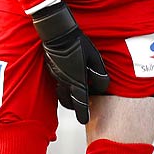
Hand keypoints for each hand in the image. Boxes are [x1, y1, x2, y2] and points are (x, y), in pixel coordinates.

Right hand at [29, 1, 110, 124]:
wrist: (57, 32)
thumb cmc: (78, 43)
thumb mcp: (95, 57)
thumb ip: (99, 74)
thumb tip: (102, 86)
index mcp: (77, 80)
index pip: (80, 103)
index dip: (83, 113)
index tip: (84, 121)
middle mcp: (65, 81)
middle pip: (68, 102)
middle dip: (74, 107)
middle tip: (80, 108)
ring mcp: (57, 76)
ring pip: (61, 94)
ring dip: (68, 98)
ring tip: (74, 96)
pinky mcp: (52, 70)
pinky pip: (57, 84)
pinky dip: (63, 88)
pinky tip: (68, 81)